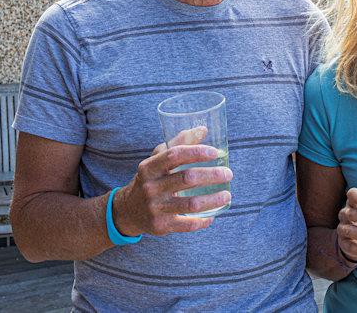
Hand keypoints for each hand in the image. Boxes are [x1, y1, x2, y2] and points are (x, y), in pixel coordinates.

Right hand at [113, 127, 231, 236]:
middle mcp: (150, 187)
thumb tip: (203, 129)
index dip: (197, 152)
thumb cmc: (150, 179)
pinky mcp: (161, 226)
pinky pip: (187, 225)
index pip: (174, 155)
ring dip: (214, 199)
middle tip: (228, 173)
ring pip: (191, 204)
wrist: (127, 210)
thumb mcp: (157, 159)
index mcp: (149, 167)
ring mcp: (155, 208)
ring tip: (227, 195)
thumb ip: (179, 143)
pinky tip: (213, 215)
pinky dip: (203, 220)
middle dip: (212, 175)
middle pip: (187, 178)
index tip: (216, 152)